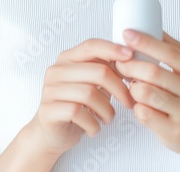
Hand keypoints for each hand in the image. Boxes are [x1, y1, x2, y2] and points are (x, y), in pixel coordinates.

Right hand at [29, 38, 136, 155]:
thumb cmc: (76, 105)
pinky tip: (94, 127)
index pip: (91, 46)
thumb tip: (130, 60)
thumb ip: (104, 70)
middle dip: (120, 89)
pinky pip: (78, 113)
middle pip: (98, 72)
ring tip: (108, 118)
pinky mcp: (48, 110)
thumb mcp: (91, 84)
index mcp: (67, 59)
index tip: (131, 56)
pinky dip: (93, 124)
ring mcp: (50, 90)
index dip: (112, 49)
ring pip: (90, 94)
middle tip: (129, 102)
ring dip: (107, 110)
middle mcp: (56, 71)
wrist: (52, 132)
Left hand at [114, 28, 179, 157]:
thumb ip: (174, 51)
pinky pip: (144, 114)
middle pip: (153, 73)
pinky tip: (139, 105)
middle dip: (130, 65)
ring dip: (132, 87)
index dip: (146, 42)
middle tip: (119, 64)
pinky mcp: (176, 132)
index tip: (127, 34)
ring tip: (132, 86)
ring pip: (145, 93)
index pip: (170, 53)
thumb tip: (151, 26)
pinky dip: (136, 107)